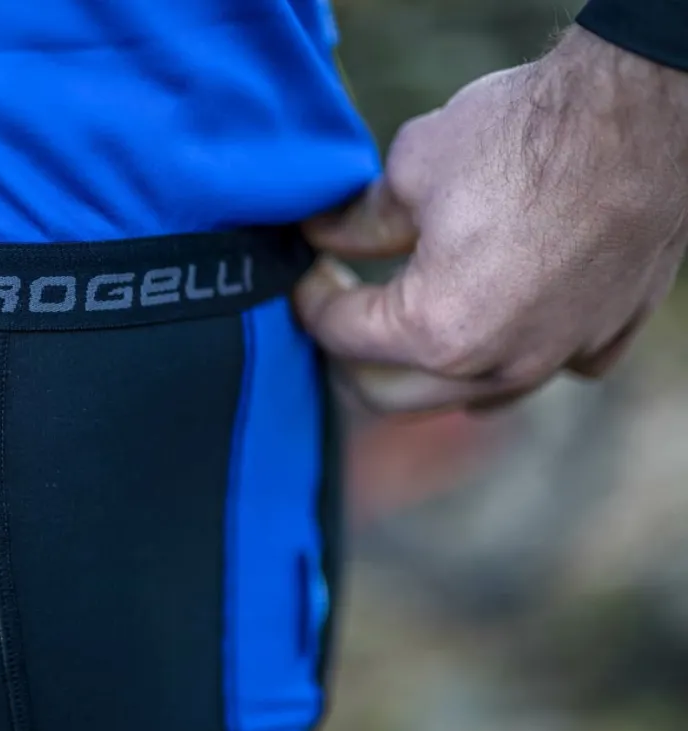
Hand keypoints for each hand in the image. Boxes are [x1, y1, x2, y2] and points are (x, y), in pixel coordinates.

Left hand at [296, 25, 687, 414]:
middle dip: (350, 353)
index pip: (340, 336)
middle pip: (386, 394)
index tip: (308, 271)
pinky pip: (535, 372)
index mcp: (436, 328)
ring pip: (461, 398)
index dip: (311, 299)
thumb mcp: (412, 169)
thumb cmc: (526, 134)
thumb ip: (358, 222)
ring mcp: (555, 360)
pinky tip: (493, 311)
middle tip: (343, 301)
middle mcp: (496, 365)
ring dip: (420, 368)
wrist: (640, 111)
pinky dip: (501, 355)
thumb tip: (322, 237)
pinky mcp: (603, 340)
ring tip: (406, 314)